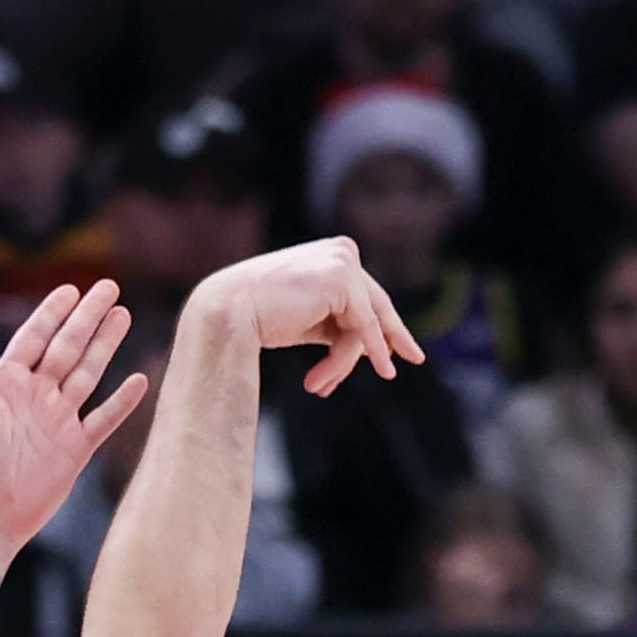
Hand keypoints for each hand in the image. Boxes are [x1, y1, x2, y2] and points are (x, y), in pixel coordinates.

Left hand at [0, 278, 153, 552]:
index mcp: (8, 382)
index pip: (35, 337)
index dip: (53, 312)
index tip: (72, 288)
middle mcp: (37, 395)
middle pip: (68, 348)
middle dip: (88, 318)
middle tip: (110, 288)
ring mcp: (59, 420)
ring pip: (89, 374)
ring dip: (106, 345)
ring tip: (123, 315)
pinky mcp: (77, 448)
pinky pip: (104, 419)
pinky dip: (122, 401)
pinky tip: (138, 379)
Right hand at [190, 235, 421, 396]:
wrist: (227, 312)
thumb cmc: (261, 317)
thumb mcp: (310, 317)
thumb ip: (340, 320)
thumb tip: (375, 344)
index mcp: (333, 253)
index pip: (367, 294)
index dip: (387, 324)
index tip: (404, 347)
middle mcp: (342, 251)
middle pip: (373, 308)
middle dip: (388, 340)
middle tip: (409, 363)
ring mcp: (343, 262)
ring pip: (365, 324)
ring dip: (343, 360)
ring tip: (318, 386)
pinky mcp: (341, 280)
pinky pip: (365, 326)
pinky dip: (371, 351)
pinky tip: (382, 371)